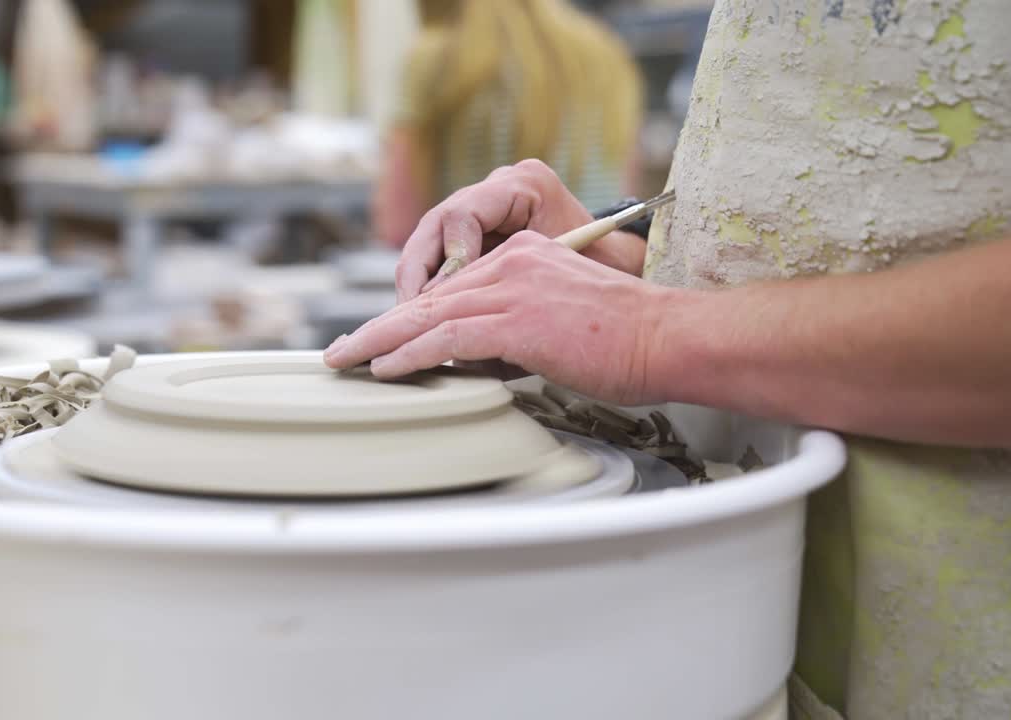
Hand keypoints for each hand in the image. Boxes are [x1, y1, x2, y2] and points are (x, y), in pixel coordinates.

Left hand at [325, 231, 672, 405]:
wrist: (668, 338)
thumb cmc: (627, 342)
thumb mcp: (561, 324)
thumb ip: (515, 331)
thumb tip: (476, 361)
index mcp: (523, 257)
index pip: (452, 289)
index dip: (408, 315)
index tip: (379, 338)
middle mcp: (512, 262)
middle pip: (430, 298)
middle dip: (379, 328)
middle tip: (343, 350)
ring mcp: (513, 288)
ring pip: (428, 315)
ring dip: (380, 342)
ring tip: (346, 361)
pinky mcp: (516, 319)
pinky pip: (447, 338)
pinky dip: (411, 355)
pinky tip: (385, 370)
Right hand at [395, 159, 646, 302]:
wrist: (617, 267)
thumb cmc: (602, 271)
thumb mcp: (562, 277)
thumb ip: (513, 290)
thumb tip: (461, 327)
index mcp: (525, 185)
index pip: (461, 216)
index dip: (446, 261)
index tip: (441, 300)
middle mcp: (498, 187)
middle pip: (433, 229)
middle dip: (416, 278)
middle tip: (408, 317)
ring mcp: (484, 206)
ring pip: (428, 244)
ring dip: (415, 287)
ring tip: (407, 324)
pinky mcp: (477, 231)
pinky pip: (438, 258)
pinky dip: (429, 290)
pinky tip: (421, 321)